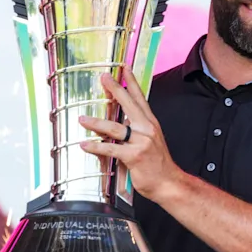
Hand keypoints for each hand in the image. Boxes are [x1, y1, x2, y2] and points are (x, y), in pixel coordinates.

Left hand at [78, 71, 179, 202]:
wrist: (168, 182)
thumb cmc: (158, 164)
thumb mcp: (150, 141)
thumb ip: (135, 130)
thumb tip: (116, 124)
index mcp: (150, 123)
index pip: (140, 98)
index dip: (131, 82)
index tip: (124, 68)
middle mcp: (147, 129)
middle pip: (128, 104)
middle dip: (114, 89)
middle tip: (103, 78)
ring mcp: (141, 142)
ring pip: (115, 127)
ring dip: (96, 122)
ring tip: (82, 119)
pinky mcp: (134, 156)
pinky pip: (111, 149)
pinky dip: (96, 147)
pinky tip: (85, 144)